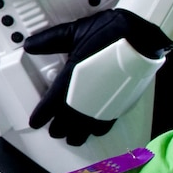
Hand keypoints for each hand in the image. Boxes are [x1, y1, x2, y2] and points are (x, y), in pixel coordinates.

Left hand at [23, 9, 172, 145]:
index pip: (51, 104)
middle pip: (68, 119)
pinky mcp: (121, 103)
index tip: (35, 122)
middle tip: (54, 132)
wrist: (142, 38)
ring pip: (86, 125)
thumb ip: (49, 41)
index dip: (42, 115)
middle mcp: (86, 95)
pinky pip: (107, 122)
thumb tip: (30, 45)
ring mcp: (104, 101)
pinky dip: (98, 129)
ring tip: (72, 139)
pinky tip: (96, 131)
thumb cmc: (110, 33)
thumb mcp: (74, 33)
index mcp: (71, 78)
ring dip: (77, 133)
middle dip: (59, 127)